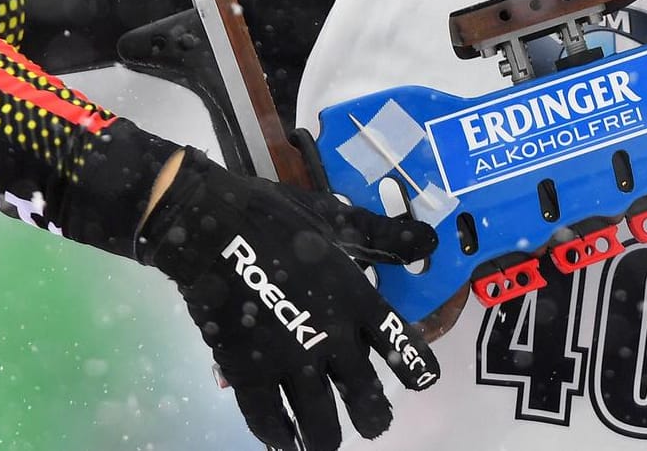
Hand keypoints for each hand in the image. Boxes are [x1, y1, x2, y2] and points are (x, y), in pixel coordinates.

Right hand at [137, 148, 440, 450]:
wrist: (215, 228)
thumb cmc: (280, 219)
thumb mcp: (340, 220)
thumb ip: (384, 238)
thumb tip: (431, 243)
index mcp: (356, 299)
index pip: (397, 342)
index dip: (414, 366)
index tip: (424, 383)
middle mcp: (331, 336)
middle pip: (363, 394)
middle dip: (373, 417)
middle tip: (375, 426)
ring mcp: (289, 359)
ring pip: (318, 418)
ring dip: (326, 437)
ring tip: (327, 444)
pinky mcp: (248, 371)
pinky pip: (267, 418)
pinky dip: (277, 436)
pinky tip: (283, 442)